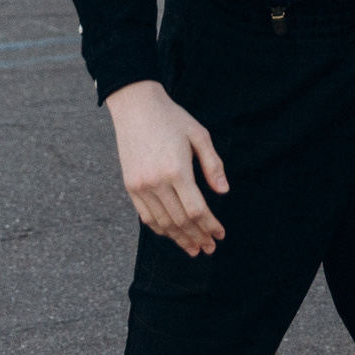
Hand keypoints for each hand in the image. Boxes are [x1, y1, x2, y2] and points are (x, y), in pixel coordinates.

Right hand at [104, 80, 228, 256]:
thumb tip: (224, 192)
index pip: (196, 209)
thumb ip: (213, 165)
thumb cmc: (172, 118)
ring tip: (194, 248)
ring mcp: (141, 186)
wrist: (136, 106)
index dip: (209, 225)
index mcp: (177, 169)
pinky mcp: (130, 186)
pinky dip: (160, 229)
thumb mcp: (199, 135)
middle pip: (180, 221)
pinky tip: (172, 235)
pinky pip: (146, 216)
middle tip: (209, 248)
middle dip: (197, 237)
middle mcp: (156, 182)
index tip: (220, 234)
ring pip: (162, 223)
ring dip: (179, 239)